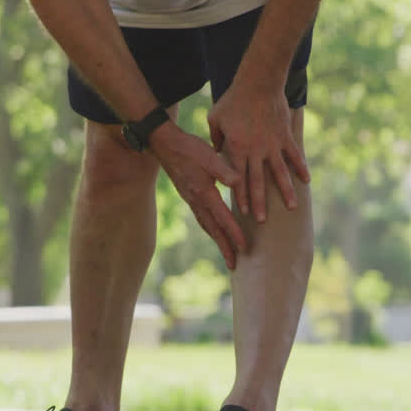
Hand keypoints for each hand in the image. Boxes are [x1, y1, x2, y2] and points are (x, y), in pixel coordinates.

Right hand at [149, 125, 245, 269]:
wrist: (165, 145)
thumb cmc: (189, 148)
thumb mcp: (209, 156)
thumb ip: (224, 170)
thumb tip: (239, 182)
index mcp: (204, 193)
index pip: (223, 218)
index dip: (234, 234)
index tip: (244, 248)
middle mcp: (197, 201)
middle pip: (213, 230)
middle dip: (225, 248)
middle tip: (235, 265)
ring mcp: (191, 201)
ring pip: (206, 226)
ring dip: (217, 241)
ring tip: (227, 254)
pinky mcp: (189, 197)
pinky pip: (201, 219)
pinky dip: (209, 229)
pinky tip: (214, 232)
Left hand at [207, 85, 310, 222]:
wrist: (258, 82)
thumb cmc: (233, 100)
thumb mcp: (216, 118)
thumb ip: (216, 139)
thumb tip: (217, 154)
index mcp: (237, 148)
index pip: (237, 178)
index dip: (240, 196)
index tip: (243, 213)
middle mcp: (256, 150)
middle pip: (257, 182)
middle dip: (259, 203)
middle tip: (262, 222)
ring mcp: (273, 145)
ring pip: (280, 173)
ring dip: (286, 192)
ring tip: (292, 208)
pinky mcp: (285, 136)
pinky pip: (294, 156)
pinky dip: (301, 168)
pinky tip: (306, 181)